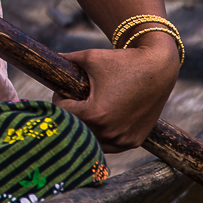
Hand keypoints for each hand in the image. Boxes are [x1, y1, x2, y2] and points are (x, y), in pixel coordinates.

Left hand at [53, 35, 180, 150]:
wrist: (158, 68)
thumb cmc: (123, 61)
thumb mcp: (90, 57)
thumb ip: (66, 60)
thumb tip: (44, 57)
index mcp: (95, 114)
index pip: (63, 112)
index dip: (60, 98)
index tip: (65, 88)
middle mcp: (109, 132)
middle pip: (76, 128)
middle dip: (71, 114)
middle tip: (73, 99)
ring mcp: (122, 140)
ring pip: (92, 141)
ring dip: (86, 128)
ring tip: (88, 109)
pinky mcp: (133, 142)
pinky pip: (109, 145)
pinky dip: (102, 135)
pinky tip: (102, 120)